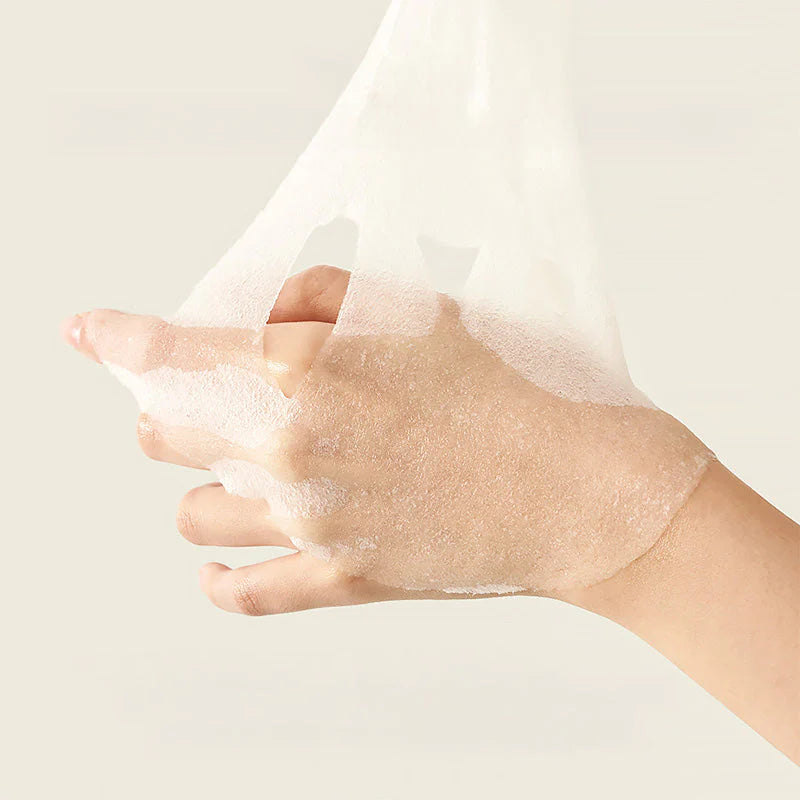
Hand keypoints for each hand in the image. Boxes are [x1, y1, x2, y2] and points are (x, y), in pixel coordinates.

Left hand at [62, 265, 708, 612]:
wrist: (577, 485)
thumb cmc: (510, 387)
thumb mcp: (419, 313)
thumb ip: (327, 299)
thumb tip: (266, 310)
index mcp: (308, 372)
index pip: (176, 349)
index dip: (118, 337)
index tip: (87, 334)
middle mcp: (293, 449)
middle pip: (169, 435)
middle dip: (169, 415)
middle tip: (196, 408)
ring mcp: (314, 522)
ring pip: (194, 517)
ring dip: (199, 491)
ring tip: (228, 480)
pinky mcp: (346, 578)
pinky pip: (245, 596)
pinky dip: (219, 581)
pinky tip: (217, 569)